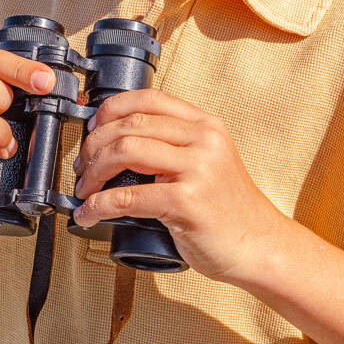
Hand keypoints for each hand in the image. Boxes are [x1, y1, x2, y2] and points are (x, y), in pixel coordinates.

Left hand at [71, 89, 288, 281]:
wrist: (261, 245)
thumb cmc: (227, 209)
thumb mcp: (207, 161)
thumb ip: (175, 145)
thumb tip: (118, 141)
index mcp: (205, 125)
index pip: (149, 98)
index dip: (112, 109)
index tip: (93, 128)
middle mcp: (203, 140)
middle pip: (131, 124)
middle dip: (94, 144)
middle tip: (82, 166)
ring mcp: (197, 169)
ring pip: (125, 151)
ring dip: (93, 172)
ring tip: (85, 188)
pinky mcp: (188, 202)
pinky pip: (128, 197)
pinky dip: (99, 205)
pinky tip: (90, 213)